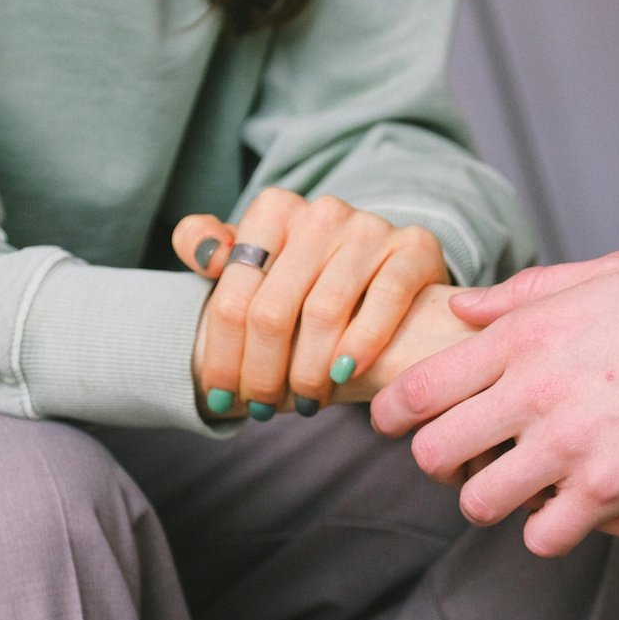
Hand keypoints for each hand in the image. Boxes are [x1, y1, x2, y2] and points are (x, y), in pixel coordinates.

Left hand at [174, 188, 447, 417]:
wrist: (387, 272)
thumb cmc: (307, 279)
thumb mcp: (254, 260)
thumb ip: (209, 247)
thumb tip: (204, 253)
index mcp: (274, 210)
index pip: (233, 297)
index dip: (222, 356)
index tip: (219, 397)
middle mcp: (321, 212)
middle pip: (273, 311)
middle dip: (263, 373)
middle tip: (262, 409)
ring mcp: (370, 228)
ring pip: (324, 313)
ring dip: (309, 372)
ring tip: (306, 402)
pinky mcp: (414, 247)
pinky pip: (385, 299)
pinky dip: (362, 343)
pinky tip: (345, 375)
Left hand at [370, 251, 618, 555]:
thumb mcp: (616, 274)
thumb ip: (531, 291)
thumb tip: (465, 306)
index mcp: (529, 332)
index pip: (421, 385)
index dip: (392, 412)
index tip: (392, 423)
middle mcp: (535, 388)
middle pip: (433, 452)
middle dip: (438, 463)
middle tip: (462, 463)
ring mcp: (569, 443)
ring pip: (478, 502)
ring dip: (492, 501)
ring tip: (518, 490)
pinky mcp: (610, 490)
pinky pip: (542, 535)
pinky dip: (550, 531)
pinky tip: (570, 512)